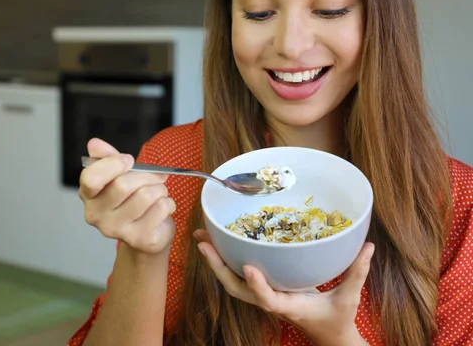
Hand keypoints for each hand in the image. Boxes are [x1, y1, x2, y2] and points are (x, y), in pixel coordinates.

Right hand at [79, 138, 175, 254]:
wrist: (147, 234)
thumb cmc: (132, 200)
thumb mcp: (118, 175)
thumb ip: (107, 158)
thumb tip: (94, 144)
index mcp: (88, 195)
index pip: (91, 178)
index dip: (112, 164)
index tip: (129, 160)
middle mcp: (96, 215)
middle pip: (123, 185)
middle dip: (146, 175)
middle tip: (156, 176)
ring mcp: (116, 230)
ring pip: (145, 196)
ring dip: (160, 189)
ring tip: (159, 193)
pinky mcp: (139, 239)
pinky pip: (161, 208)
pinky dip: (168, 203)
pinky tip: (163, 208)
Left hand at [194, 229, 373, 345]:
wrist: (328, 336)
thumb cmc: (337, 318)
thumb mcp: (350, 298)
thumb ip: (357, 272)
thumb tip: (368, 245)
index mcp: (289, 307)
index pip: (268, 299)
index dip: (257, 285)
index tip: (248, 268)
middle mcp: (270, 301)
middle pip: (235, 288)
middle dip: (216, 266)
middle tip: (202, 240)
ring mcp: (264, 296)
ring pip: (231, 282)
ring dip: (215, 261)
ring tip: (201, 236)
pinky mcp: (264, 290)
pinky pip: (239, 276)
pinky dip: (226, 260)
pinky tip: (219, 242)